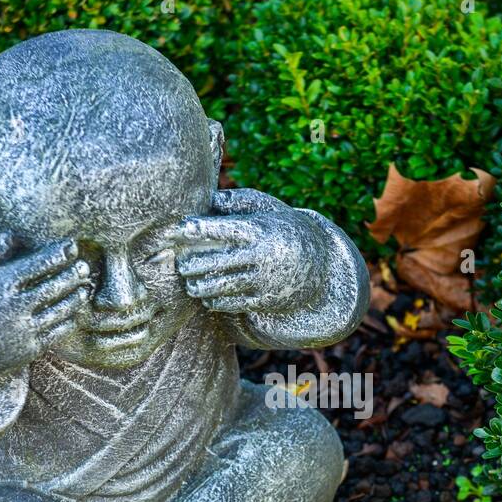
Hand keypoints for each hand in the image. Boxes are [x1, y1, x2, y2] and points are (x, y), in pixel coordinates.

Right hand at [0, 234, 90, 383]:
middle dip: (73, 274)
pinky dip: (69, 319)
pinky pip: (57, 332)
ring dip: (76, 297)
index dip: (58, 254)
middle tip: (85, 266)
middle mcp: (14, 308)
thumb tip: (13, 234)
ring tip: (85, 286)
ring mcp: (24, 331)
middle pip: (54, 287)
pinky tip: (75, 310)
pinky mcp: (30, 350)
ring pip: (60, 310)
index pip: (37, 265)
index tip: (72, 245)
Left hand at [177, 189, 326, 314]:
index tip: (178, 229)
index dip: (198, 229)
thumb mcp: (269, 209)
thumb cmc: (285, 230)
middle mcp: (261, 255)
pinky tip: (206, 299)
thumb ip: (240, 201)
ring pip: (223, 285)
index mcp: (260, 230)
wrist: (322, 264)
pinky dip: (216, 302)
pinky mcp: (267, 300)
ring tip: (189, 285)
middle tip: (179, 264)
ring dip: (200, 287)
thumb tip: (209, 198)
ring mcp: (264, 280)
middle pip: (217, 261)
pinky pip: (235, 303)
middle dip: (193, 264)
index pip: (222, 229)